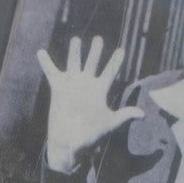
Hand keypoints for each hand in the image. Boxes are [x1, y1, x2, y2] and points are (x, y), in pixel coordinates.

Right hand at [37, 37, 138, 174]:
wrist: (70, 143)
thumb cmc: (91, 135)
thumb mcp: (110, 122)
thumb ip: (124, 115)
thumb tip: (143, 114)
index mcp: (100, 90)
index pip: (110, 72)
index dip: (115, 61)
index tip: (121, 50)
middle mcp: (86, 85)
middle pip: (92, 63)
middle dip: (95, 51)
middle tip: (98, 39)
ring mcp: (72, 85)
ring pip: (74, 63)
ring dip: (74, 51)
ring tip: (75, 39)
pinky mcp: (58, 88)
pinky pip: (51, 72)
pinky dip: (46, 62)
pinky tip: (40, 52)